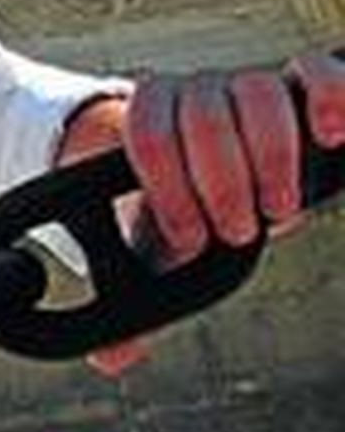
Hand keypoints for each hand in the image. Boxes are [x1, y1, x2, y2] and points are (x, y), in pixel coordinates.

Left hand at [78, 50, 343, 376]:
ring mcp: (248, 86)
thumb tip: (109, 360)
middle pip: (201, 113)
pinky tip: (331, 134)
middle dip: (219, 179)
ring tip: (277, 209)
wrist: (209, 170)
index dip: (166, 186)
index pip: (146, 134)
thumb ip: (133, 299)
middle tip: (234, 231)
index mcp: (148, 122)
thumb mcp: (155, 251)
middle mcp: (194, 94)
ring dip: (269, 154)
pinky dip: (327, 94)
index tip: (188, 237)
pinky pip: (314, 72)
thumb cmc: (182, 212)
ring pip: (255, 92)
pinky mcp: (301, 88)